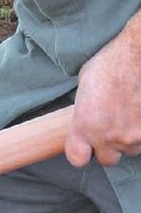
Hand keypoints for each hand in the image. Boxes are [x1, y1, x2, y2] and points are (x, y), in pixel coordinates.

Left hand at [66, 15, 140, 166]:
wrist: (138, 52)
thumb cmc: (111, 62)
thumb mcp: (85, 88)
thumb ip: (84, 112)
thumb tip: (85, 117)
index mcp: (83, 127)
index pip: (78, 160)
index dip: (84, 154)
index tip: (88, 147)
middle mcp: (104, 136)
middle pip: (108, 159)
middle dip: (110, 147)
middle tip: (114, 129)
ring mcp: (130, 135)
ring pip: (131, 149)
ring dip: (130, 137)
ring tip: (131, 116)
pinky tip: (140, 112)